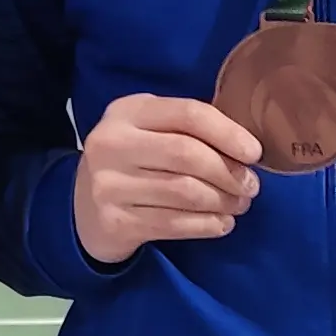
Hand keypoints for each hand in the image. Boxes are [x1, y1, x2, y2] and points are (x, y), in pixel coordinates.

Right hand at [71, 93, 260, 265]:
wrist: (81, 207)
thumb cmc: (132, 160)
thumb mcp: (149, 130)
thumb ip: (187, 129)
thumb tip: (245, 149)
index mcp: (127, 111)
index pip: (188, 114)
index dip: (228, 133)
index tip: (254, 153)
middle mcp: (112, 143)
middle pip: (187, 155)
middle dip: (228, 172)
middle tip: (250, 186)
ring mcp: (109, 185)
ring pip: (184, 192)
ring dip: (222, 201)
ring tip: (238, 204)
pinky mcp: (115, 221)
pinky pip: (174, 224)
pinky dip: (207, 225)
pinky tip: (222, 223)